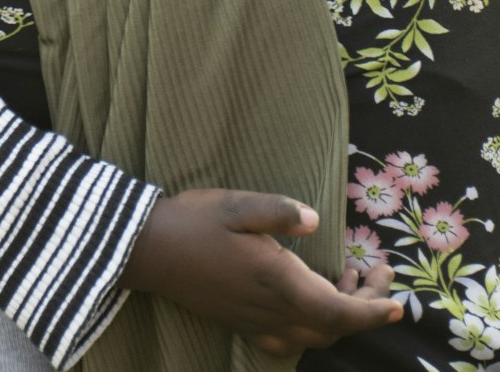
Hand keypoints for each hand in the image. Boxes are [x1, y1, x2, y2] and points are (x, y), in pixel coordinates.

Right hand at [122, 190, 401, 355]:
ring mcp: (255, 322)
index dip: (371, 311)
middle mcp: (270, 310)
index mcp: (276, 281)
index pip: (337, 312)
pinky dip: (311, 328)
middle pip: (331, 328)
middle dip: (364, 307)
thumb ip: (279, 212)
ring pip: (312, 337)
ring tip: (348, 277)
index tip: (398, 302)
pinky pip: (287, 342)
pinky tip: (308, 300)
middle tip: (376, 271)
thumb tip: (315, 221)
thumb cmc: (194, 221)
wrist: (149, 250)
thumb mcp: (237, 205)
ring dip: (339, 316)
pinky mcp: (241, 323)